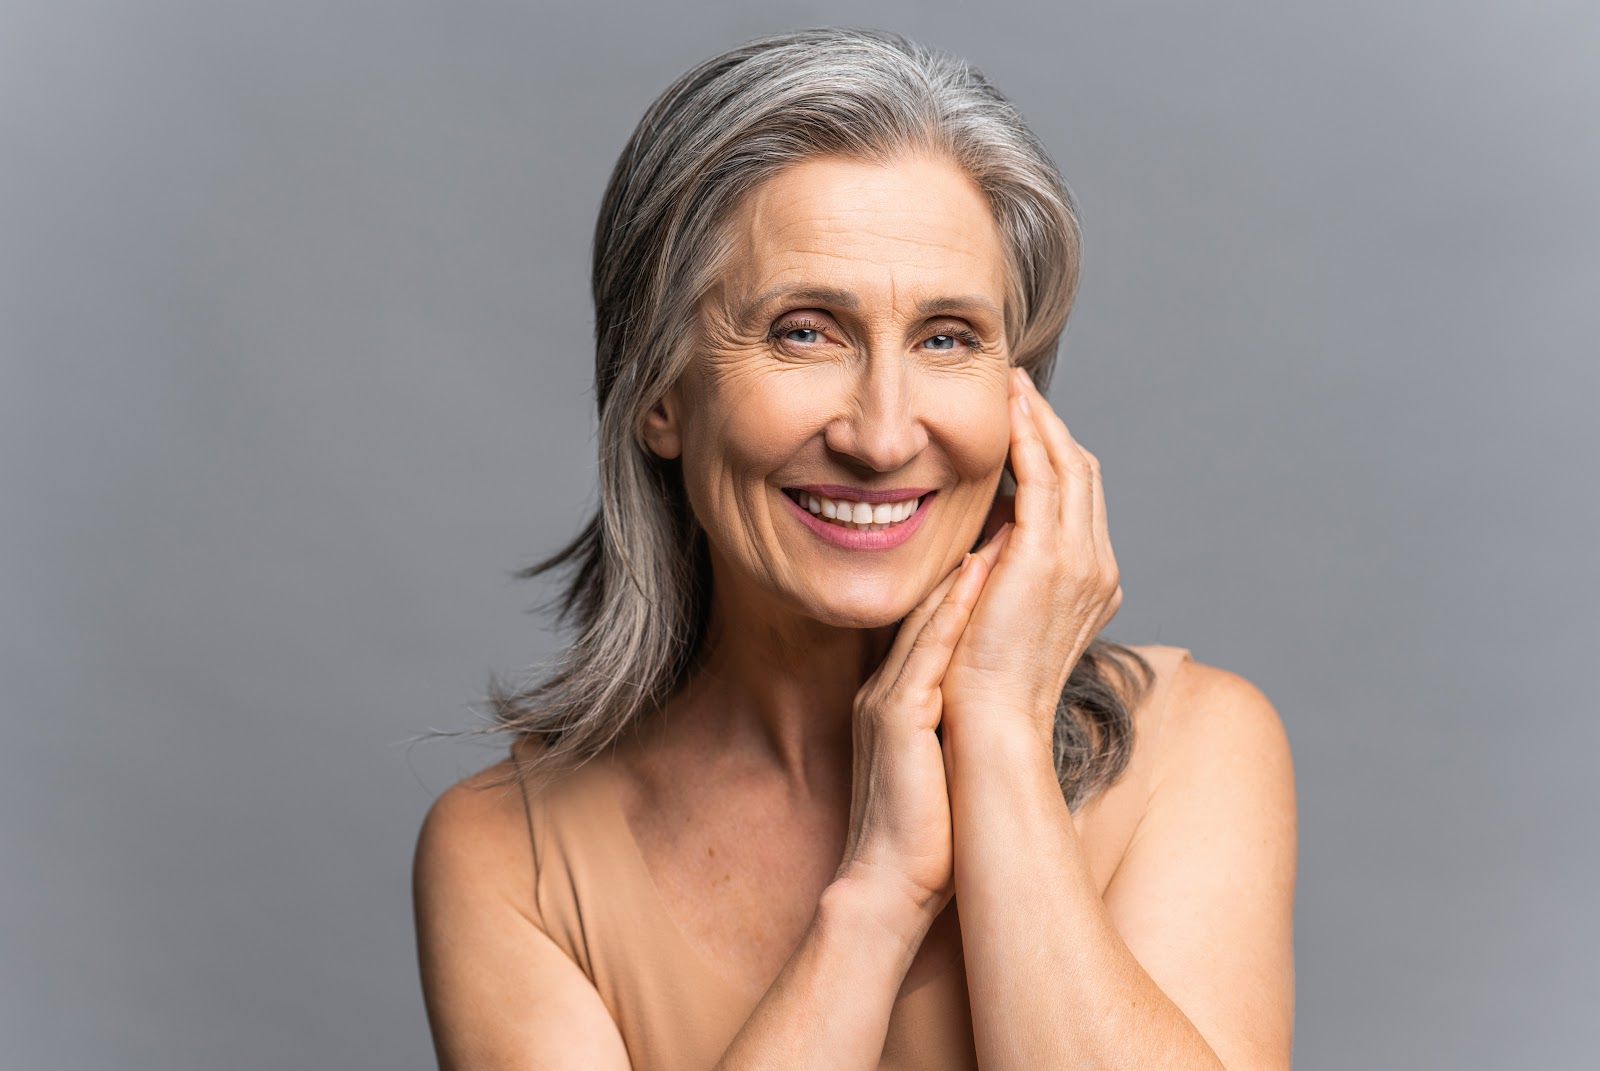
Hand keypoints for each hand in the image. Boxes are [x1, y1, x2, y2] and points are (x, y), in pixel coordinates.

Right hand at [833, 526, 1009, 934]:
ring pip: (928, 614)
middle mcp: (889, 687)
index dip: (966, 571)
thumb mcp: (938, 760)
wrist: (886, 887)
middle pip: (929, 602)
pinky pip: (926, 651)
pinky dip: (952, 609)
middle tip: (1001, 500)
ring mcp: (887, 698)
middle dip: (965, 548)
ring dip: (962, 561)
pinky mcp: (897, 718)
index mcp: (900, 696)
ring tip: (997, 513)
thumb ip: (950, 720)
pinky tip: (977, 571)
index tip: (1001, 528)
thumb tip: (984, 700)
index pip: (936, 620)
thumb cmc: (924, 836)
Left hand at [940, 366, 1124, 751]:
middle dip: (1051, 427)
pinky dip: (1029, 439)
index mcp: (1090, 584)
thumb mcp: (997, 615)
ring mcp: (1080, 561)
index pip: (1078, 501)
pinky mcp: (1048, 557)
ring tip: (1013, 388)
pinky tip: (1007, 414)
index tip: (1021, 424)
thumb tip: (979, 538)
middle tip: (1019, 389)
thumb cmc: (981, 686)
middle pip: (1084, 475)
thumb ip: (998, 572)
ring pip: (1071, 467)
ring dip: (1040, 421)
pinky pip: (1045, 477)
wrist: (991, 726)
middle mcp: (1098, 568)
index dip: (1053, 457)